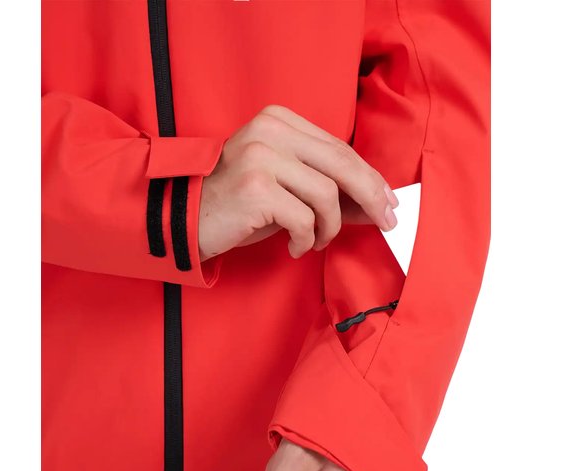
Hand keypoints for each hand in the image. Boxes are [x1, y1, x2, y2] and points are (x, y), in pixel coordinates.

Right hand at [198, 105, 398, 261]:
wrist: (183, 219)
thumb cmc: (236, 206)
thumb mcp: (284, 190)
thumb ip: (325, 189)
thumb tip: (374, 204)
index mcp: (278, 122)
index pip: (338, 148)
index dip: (369, 177)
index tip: (387, 201)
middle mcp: (269, 132)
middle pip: (341, 163)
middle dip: (371, 197)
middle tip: (386, 222)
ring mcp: (261, 157)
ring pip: (326, 195)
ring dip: (329, 228)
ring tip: (314, 242)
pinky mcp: (255, 187)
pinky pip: (304, 219)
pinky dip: (306, 239)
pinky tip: (295, 248)